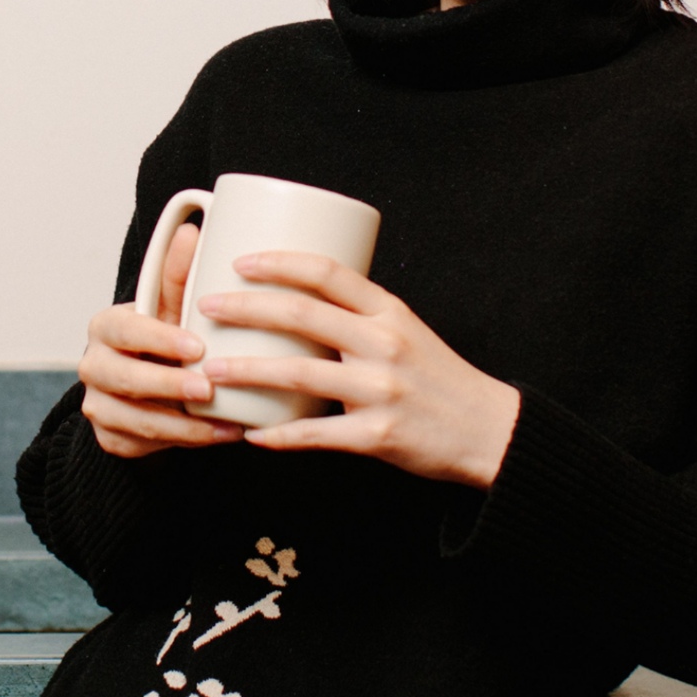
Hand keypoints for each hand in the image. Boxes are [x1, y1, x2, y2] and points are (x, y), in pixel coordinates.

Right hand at [78, 222, 244, 459]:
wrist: (146, 390)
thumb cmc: (162, 341)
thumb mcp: (171, 310)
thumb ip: (178, 277)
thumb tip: (192, 231)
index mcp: (105, 327)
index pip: (125, 330)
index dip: (159, 339)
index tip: (198, 347)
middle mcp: (94, 366)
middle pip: (124, 379)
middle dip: (168, 386)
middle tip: (209, 389)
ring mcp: (98, 406)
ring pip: (135, 420)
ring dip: (184, 425)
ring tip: (227, 424)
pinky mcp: (110, 438)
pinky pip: (143, 447)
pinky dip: (182, 445)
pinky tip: (217, 437)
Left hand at [195, 252, 521, 487]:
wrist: (490, 430)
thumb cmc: (439, 378)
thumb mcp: (407, 330)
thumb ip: (361, 316)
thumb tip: (300, 298)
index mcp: (389, 311)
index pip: (327, 272)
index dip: (279, 261)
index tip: (240, 261)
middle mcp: (384, 344)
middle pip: (301, 314)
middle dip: (245, 307)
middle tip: (207, 307)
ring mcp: (380, 390)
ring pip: (298, 373)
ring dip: (246, 370)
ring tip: (211, 371)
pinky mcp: (378, 435)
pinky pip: (316, 435)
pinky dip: (279, 436)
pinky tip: (251, 435)